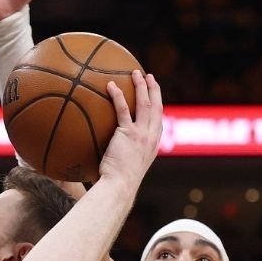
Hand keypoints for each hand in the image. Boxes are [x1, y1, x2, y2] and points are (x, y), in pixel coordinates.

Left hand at [98, 71, 162, 185]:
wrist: (119, 187)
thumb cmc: (118, 184)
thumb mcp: (125, 168)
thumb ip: (121, 157)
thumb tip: (103, 155)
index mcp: (152, 145)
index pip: (159, 121)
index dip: (158, 106)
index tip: (155, 95)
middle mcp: (151, 138)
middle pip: (157, 107)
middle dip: (155, 90)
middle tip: (150, 77)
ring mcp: (142, 135)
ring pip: (145, 104)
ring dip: (141, 86)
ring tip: (136, 73)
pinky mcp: (129, 133)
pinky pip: (123, 109)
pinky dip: (118, 95)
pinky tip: (111, 85)